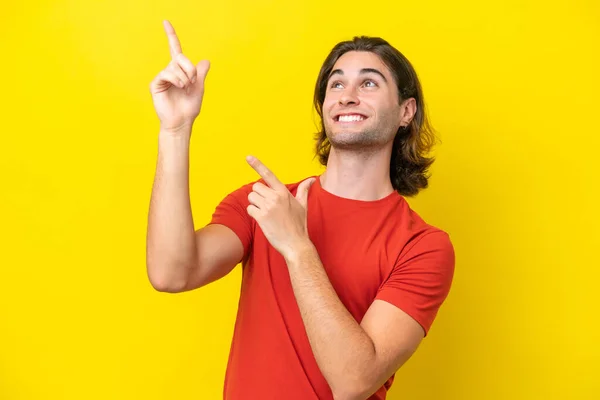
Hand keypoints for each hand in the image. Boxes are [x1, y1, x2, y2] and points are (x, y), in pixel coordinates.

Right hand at [149, 20, 210, 134]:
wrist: (182, 122)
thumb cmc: (189, 107)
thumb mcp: (199, 87)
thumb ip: (200, 73)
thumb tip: (206, 60)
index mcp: (180, 70)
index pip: (174, 49)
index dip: (171, 35)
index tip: (165, 22)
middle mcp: (169, 71)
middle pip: (180, 57)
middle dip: (190, 68)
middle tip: (193, 81)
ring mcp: (162, 77)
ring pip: (174, 66)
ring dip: (185, 77)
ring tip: (185, 88)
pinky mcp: (155, 84)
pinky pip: (166, 73)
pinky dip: (176, 79)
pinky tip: (180, 87)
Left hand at [245, 155, 315, 259]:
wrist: (296, 244)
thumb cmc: (299, 225)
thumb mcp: (303, 205)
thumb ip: (304, 190)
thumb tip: (312, 179)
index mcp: (284, 193)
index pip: (269, 175)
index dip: (257, 165)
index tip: (248, 157)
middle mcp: (276, 197)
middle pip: (255, 187)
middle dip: (258, 195)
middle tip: (267, 206)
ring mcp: (268, 207)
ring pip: (251, 198)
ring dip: (255, 205)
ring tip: (266, 214)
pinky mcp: (261, 217)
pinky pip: (250, 209)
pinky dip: (253, 214)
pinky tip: (263, 220)